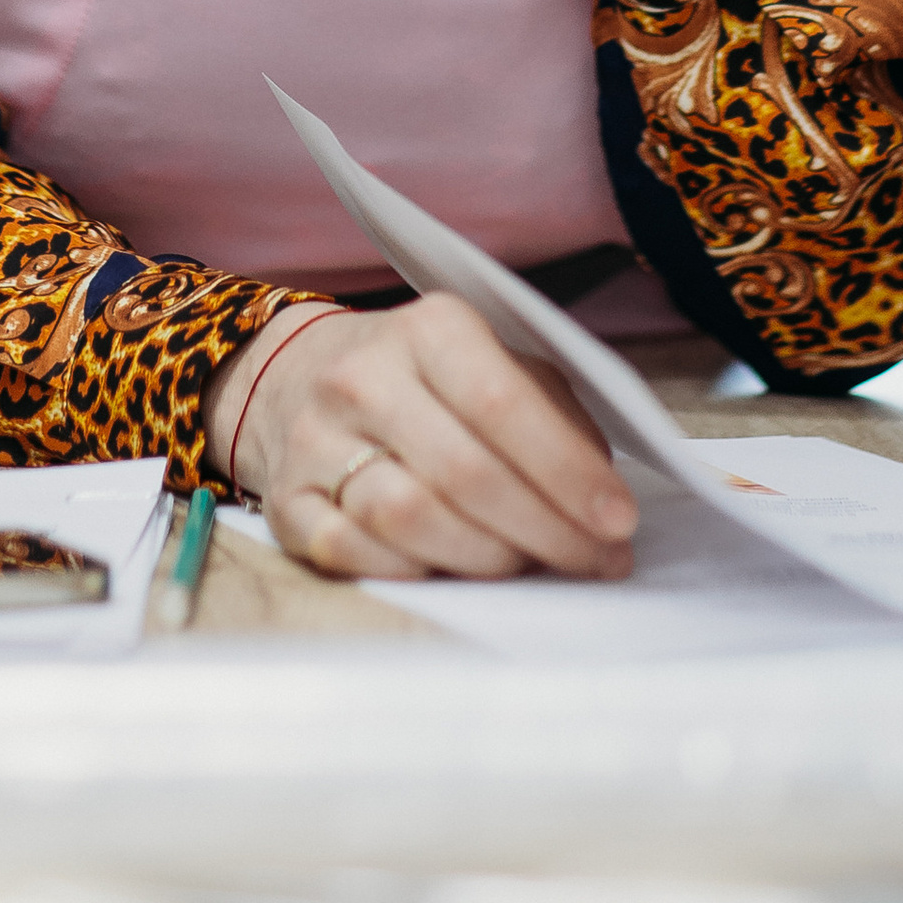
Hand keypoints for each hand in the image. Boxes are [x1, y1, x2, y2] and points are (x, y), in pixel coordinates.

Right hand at [205, 299, 636, 579]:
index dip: (566, 470)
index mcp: (429, 329)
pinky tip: (453, 571)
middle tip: (592, 562)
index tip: (617, 521)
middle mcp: (365, 378)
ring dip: (485, 558)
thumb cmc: (422, 378)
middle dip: (544, 530)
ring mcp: (317, 440)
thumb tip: (601, 493)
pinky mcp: (286, 499)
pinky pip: (352, 552)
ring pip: (409, 517)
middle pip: (464, 472)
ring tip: (528, 566)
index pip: (504, 403)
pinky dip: (414, 573)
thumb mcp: (492, 360)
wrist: (297, 375)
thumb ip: (552, 412)